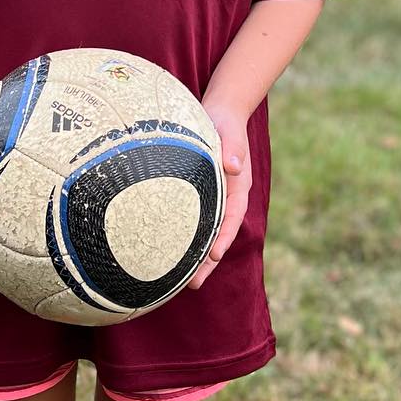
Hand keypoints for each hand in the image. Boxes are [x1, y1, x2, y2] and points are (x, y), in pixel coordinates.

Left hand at [188, 99, 250, 289]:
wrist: (220, 114)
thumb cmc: (225, 122)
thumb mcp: (230, 132)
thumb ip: (233, 147)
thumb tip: (232, 166)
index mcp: (237, 187)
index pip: (231, 218)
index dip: (222, 239)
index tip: (213, 257)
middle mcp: (225, 198)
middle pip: (217, 234)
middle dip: (206, 262)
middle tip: (192, 285)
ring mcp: (211, 198)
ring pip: (202, 231)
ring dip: (193, 255)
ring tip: (177, 281)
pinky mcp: (194, 193)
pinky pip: (189, 219)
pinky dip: (180, 236)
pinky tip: (163, 249)